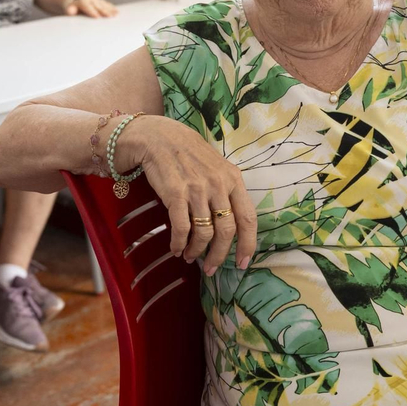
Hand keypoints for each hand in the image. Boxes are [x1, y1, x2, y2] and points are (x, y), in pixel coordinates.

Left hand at [63, 0, 115, 17]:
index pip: (87, 6)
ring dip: (109, 9)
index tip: (97, 17)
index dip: (92, 11)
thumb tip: (70, 11)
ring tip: (115, 14)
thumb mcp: (68, 9)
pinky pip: (106, 4)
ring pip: (103, 4)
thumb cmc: (70, 8)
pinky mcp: (99, 0)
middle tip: (109, 16)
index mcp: (81, 1)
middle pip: (97, 5)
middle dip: (103, 11)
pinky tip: (116, 11)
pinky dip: (111, 7)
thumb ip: (70, 10)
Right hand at [118, 115, 256, 272]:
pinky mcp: (175, 194)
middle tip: (211, 268)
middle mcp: (219, 184)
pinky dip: (180, 244)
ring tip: (191, 257)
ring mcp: (197, 189)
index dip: (248, 244)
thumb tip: (233, 225)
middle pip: (227, 231)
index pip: (248, 218)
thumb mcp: (216, 167)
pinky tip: (177, 248)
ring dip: (197, 251)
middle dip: (220, 256)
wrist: (158, 137)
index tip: (243, 262)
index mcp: (234, 178)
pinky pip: (182, 228)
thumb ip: (227, 190)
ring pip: (204, 233)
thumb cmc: (188, 154)